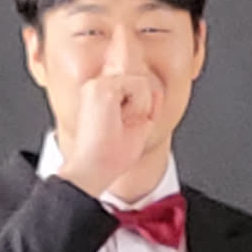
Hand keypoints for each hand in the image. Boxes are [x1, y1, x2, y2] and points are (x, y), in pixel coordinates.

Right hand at [57, 71, 159, 196]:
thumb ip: (148, 107)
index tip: (125, 127)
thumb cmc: (110, 156)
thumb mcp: (138, 127)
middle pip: (141, 82)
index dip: (141, 108)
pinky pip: (139, 85)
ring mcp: (97, 84)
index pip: (137, 86)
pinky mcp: (102, 87)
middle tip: (122, 127)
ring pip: (142, 82)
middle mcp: (96, 86)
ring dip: (140, 109)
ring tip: (120, 124)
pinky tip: (120, 120)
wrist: (93, 169)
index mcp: (101, 94)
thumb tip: (158, 90)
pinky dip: (138, 107)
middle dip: (142, 107)